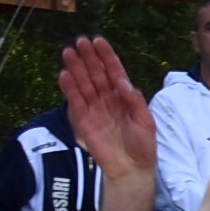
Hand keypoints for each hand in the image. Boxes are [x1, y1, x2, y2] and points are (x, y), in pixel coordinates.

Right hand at [56, 36, 158, 180]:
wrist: (132, 169)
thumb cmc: (143, 146)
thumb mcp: (146, 121)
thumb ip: (134, 100)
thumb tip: (122, 81)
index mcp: (125, 97)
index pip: (114, 72)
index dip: (106, 57)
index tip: (98, 41)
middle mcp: (108, 99)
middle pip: (96, 74)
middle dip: (88, 58)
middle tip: (80, 41)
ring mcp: (95, 109)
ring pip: (84, 84)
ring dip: (76, 68)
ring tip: (68, 52)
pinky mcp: (84, 121)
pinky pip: (75, 101)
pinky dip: (69, 88)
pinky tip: (64, 74)